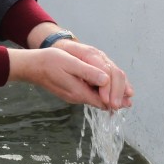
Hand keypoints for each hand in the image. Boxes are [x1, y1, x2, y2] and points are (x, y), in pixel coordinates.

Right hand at [8, 44, 132, 110]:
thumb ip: (88, 73)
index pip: (103, 100)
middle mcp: (77, 97)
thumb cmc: (50, 62)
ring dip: (109, 96)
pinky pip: (89, 94)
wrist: (32, 66)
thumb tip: (105, 80)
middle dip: (116, 98)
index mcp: (79, 92)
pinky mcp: (70, 91)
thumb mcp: (70, 64)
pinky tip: (105, 88)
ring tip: (123, 95)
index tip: (129, 95)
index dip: (118, 97)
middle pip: (101, 102)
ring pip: (96, 98)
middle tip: (130, 97)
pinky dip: (100, 93)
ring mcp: (73, 95)